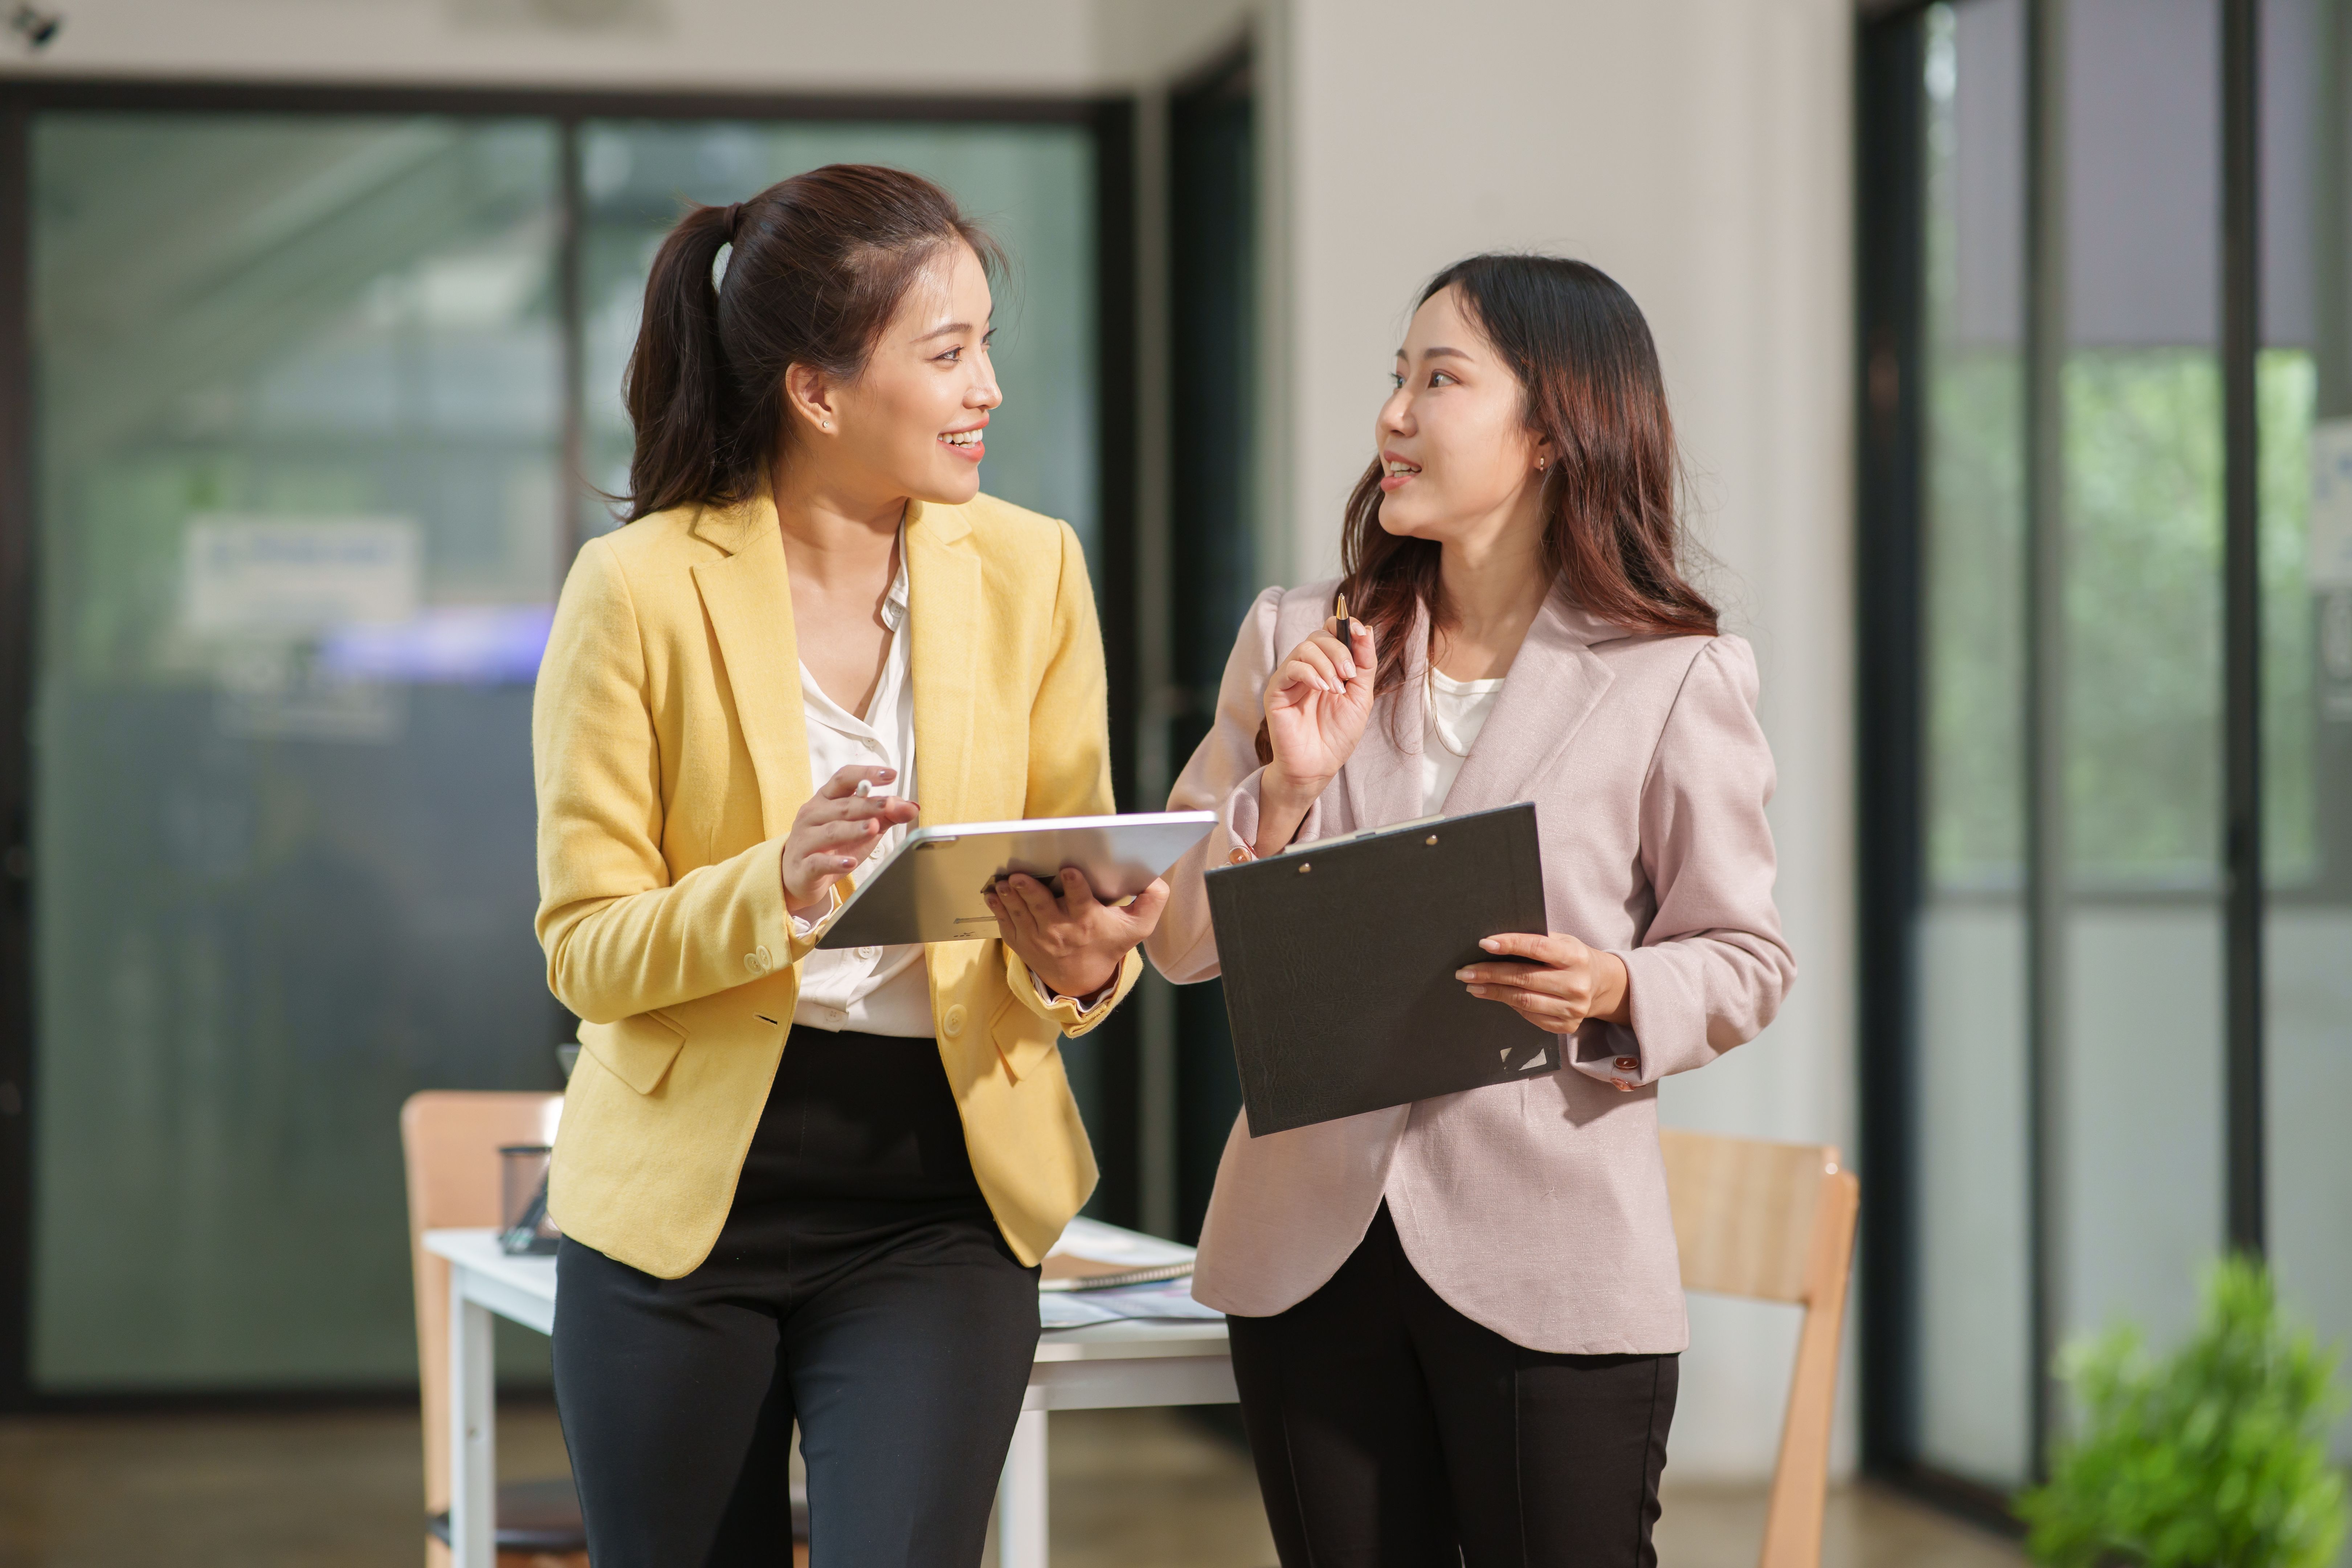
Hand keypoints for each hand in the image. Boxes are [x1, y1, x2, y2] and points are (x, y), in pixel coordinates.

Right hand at [781, 765, 918, 919]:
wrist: (800, 876)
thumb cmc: (834, 845)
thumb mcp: (862, 827)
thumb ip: (886, 815)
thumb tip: (912, 806)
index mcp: (826, 799)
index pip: (844, 779)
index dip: (866, 774)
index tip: (890, 774)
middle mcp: (812, 815)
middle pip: (842, 806)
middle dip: (867, 805)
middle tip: (890, 804)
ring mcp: (805, 840)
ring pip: (830, 831)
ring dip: (853, 829)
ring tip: (874, 828)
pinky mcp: (803, 866)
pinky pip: (818, 862)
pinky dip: (834, 862)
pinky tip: (850, 862)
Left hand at [984, 866, 1170, 1001]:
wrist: (1082, 978)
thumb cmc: (1108, 943)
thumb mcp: (1136, 927)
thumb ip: (1151, 901)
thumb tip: (1155, 878)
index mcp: (1087, 921)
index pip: (1081, 901)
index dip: (1074, 886)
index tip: (1068, 870)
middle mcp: (1061, 931)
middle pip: (1042, 907)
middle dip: (1030, 890)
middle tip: (1019, 875)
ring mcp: (1038, 938)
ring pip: (1021, 914)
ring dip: (1010, 897)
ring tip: (1003, 882)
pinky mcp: (1022, 943)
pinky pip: (1007, 925)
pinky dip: (998, 910)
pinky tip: (993, 895)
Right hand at [1257, 616, 1376, 854]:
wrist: (1319, 765)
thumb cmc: (1337, 734)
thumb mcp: (1360, 696)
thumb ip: (1364, 663)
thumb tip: (1365, 629)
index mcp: (1327, 666)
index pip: (1331, 632)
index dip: (1344, 626)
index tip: (1358, 632)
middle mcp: (1307, 668)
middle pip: (1318, 636)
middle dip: (1339, 649)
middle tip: (1349, 674)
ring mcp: (1290, 678)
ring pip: (1304, 648)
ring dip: (1327, 663)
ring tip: (1336, 689)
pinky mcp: (1276, 691)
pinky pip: (1291, 668)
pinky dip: (1310, 673)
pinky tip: (1322, 688)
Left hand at [1457, 931, 1631, 1033]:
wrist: (1601, 984)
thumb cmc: (1572, 958)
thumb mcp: (1563, 941)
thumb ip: (1537, 940)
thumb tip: (1494, 941)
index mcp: (1576, 956)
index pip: (1538, 947)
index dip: (1510, 944)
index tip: (1484, 943)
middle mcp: (1577, 984)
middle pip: (1525, 978)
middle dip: (1490, 974)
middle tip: (1465, 971)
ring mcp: (1573, 1008)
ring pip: (1524, 1001)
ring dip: (1493, 992)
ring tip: (1472, 986)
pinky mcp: (1567, 1025)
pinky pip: (1530, 1016)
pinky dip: (1510, 1005)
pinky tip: (1495, 996)